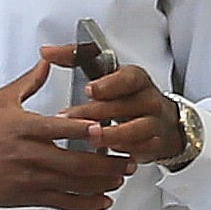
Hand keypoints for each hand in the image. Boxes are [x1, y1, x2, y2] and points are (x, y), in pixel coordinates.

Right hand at [0, 59, 137, 209]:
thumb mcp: (1, 101)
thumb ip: (30, 82)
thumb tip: (48, 61)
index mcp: (25, 128)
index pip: (60, 128)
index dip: (84, 129)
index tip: (105, 128)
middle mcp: (30, 155)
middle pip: (76, 161)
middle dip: (107, 162)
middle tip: (127, 159)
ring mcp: (32, 178)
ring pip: (74, 183)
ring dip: (102, 181)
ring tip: (121, 177)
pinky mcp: (30, 195)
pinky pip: (64, 202)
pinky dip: (86, 203)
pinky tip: (103, 200)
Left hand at [38, 44, 183, 164]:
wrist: (164, 122)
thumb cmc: (127, 95)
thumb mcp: (106, 73)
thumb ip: (74, 59)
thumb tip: (47, 51)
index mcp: (136, 79)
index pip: (127, 78)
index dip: (109, 84)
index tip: (89, 89)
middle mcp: (148, 100)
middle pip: (124, 105)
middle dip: (95, 113)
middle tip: (69, 118)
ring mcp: (153, 124)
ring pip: (136, 130)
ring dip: (112, 135)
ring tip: (91, 137)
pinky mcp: (153, 145)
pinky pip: (141, 151)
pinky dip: (125, 154)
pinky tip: (107, 158)